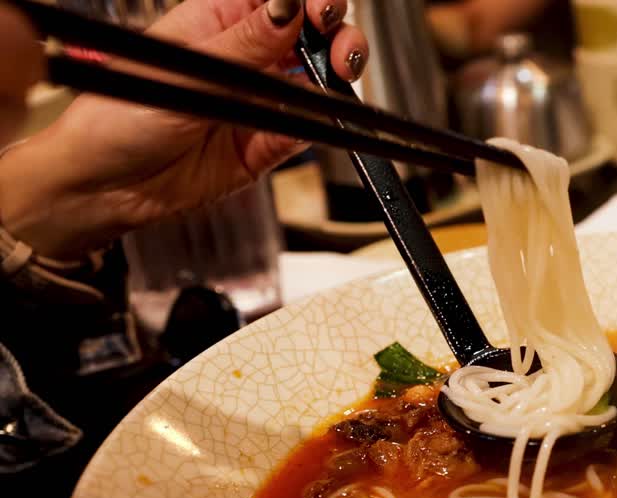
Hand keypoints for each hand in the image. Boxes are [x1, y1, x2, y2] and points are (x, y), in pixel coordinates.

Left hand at [0, 0, 367, 259]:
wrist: (104, 189)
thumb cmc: (116, 119)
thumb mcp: (182, 73)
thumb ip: (244, 44)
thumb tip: (288, 7)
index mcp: (216, 22)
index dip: (308, 0)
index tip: (320, 9)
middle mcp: (244, 58)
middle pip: (310, 31)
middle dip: (336, 31)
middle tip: (339, 44)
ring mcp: (260, 100)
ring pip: (320, 76)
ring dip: (340, 70)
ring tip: (342, 71)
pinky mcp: (269, 143)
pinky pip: (309, 128)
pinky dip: (328, 121)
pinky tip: (329, 113)